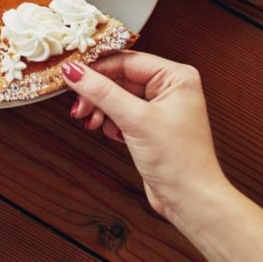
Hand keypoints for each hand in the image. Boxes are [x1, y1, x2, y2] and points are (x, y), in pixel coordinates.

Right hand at [62, 54, 227, 219]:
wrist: (191, 201)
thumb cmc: (180, 161)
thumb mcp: (135, 120)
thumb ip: (102, 92)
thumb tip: (75, 71)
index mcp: (176, 76)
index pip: (127, 61)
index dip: (97, 68)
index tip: (72, 73)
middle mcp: (170, 87)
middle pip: (119, 78)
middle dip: (97, 93)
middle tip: (78, 105)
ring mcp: (159, 106)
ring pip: (117, 95)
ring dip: (100, 108)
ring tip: (90, 121)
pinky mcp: (150, 124)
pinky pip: (121, 111)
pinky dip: (109, 120)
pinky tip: (108, 131)